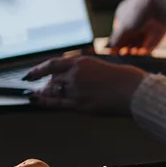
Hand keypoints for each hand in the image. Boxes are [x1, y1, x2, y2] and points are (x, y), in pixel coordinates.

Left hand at [26, 56, 148, 115]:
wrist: (135, 91)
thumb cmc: (125, 79)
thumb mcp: (102, 68)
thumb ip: (85, 73)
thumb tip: (72, 80)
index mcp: (82, 62)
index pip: (53, 64)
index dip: (38, 70)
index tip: (30, 74)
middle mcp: (76, 74)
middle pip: (53, 80)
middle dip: (45, 85)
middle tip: (39, 89)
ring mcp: (77, 90)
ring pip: (53, 91)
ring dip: (44, 93)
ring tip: (36, 95)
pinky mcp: (80, 104)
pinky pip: (57, 103)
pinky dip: (44, 102)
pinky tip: (37, 101)